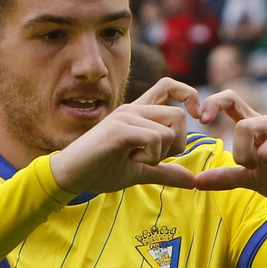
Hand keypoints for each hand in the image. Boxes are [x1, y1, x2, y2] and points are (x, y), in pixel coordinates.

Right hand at [47, 77, 199, 195]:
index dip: (188, 96)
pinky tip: (131, 160)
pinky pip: (154, 139)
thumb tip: (193, 181)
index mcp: (138, 113)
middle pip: (179, 115)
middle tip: (154, 158)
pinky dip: (150, 156)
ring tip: (136, 159)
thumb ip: (166, 172)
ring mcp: (126, 116)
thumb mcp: (140, 172)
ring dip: (160, 154)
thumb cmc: (99, 170)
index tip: (197, 118)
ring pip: (168, 129)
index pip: (169, 86)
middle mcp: (133, 109)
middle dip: (177, 143)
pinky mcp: (119, 129)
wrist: (69, 176)